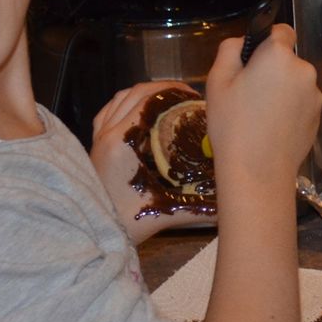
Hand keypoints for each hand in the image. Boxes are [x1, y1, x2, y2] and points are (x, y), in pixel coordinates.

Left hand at [90, 80, 194, 244]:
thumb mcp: (166, 211)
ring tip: (166, 98)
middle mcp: (107, 134)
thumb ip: (199, 207)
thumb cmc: (126, 222)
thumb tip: (228, 205)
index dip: (172, 92)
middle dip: (162, 88)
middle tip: (186, 95)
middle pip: (134, 93)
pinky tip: (139, 109)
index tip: (193, 96)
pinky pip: (108, 111)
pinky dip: (125, 103)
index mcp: (121, 142)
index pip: (147, 100)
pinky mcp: (94, 145)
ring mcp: (97, 138)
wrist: (93, 233)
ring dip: (144, 92)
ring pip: (119, 98)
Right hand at [204, 23, 321, 191]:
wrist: (258, 171)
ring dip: (282, 89)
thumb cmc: (232, 124)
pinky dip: (290, 109)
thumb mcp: (217, 81)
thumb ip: (229, 50)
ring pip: (295, 83)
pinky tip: (272, 128)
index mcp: (279, 56)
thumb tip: (242, 42)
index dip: (267, 40)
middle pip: (287, 60)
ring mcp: (315, 95)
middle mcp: (303, 70)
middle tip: (247, 93)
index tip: (253, 58)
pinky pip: (301, 103)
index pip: (282, 30)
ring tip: (259, 115)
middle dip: (271, 69)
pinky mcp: (318, 117)